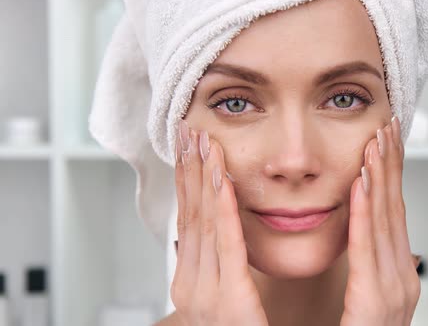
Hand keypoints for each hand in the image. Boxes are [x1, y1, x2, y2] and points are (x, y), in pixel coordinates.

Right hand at [170, 120, 268, 325]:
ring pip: (205, 223)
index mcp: (192, 280)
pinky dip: (223, 211)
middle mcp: (192, 284)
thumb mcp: (226, 295)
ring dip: (204, 178)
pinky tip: (222, 180)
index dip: (189, 178)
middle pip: (192, 214)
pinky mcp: (230, 305)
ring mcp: (205, 295)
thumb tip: (220, 229)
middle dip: (190, 169)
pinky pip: (227, 248)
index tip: (190, 145)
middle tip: (190, 129)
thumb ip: (222, 263)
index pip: (191, 218)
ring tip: (203, 140)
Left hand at [341, 116, 420, 325]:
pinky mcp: (376, 303)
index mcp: (396, 274)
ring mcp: (394, 291)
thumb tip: (381, 238)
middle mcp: (401, 278)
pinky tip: (363, 183)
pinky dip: (366, 214)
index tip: (384, 141)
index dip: (390, 174)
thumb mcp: (368, 295)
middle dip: (391, 166)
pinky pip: (368, 250)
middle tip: (387, 125)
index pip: (392, 213)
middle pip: (394, 210)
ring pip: (385, 222)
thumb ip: (372, 264)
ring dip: (381, 178)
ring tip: (376, 140)